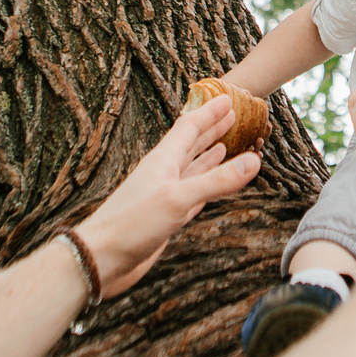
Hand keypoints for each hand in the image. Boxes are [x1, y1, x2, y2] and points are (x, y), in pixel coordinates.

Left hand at [75, 96, 262, 296]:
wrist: (102, 258)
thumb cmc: (131, 225)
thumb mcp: (178, 199)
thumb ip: (216, 181)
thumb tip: (253, 160)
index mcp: (163, 161)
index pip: (189, 127)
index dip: (209, 113)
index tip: (228, 98)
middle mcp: (164, 173)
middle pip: (192, 144)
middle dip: (212, 129)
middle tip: (233, 116)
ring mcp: (166, 194)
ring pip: (193, 167)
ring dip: (210, 154)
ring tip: (227, 144)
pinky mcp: (168, 215)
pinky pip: (193, 192)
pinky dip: (206, 183)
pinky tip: (212, 182)